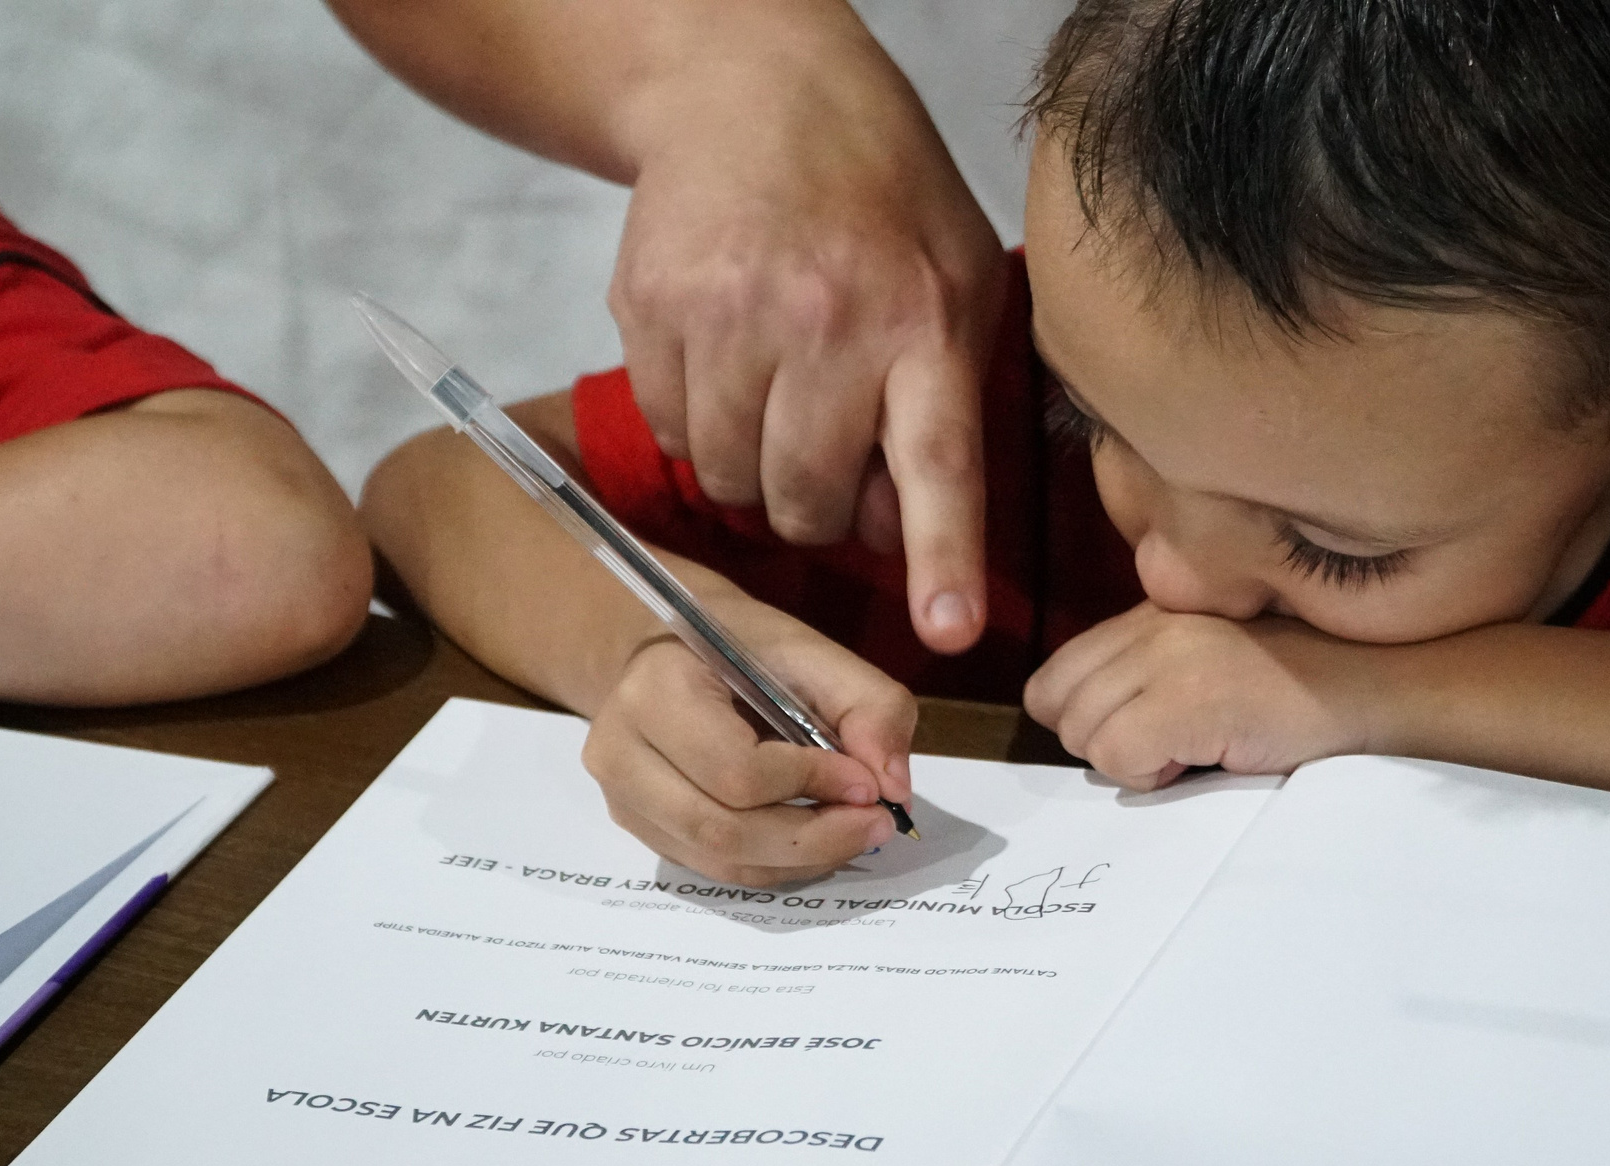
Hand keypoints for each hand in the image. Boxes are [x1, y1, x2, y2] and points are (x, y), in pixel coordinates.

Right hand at [582, 607, 917, 884]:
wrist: (679, 656)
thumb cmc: (747, 650)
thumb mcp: (817, 654)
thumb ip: (870, 706)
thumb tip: (893, 786)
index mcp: (656, 690)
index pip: (735, 769)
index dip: (811, 784)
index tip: (868, 783)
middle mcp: (620, 751)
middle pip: (723, 829)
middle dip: (815, 837)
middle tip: (877, 824)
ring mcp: (623, 799)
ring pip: (721, 860)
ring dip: (802, 858)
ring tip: (854, 831)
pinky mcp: (641, 831)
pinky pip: (716, 868)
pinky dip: (778, 864)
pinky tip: (816, 839)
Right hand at [609, 5, 1005, 653]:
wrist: (750, 90)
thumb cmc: (877, 196)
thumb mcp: (959, 280)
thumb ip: (948, 406)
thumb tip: (903, 537)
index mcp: (922, 321)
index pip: (938, 461)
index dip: (942, 556)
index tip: (946, 632)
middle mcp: (826, 323)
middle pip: (808, 501)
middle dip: (818, 507)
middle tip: (827, 453)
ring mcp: (728, 316)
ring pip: (731, 483)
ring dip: (753, 472)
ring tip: (776, 401)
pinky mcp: (650, 310)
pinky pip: (673, 434)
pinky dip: (698, 426)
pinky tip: (725, 364)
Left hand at [1023, 603, 1383, 790]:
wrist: (1385, 689)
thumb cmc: (1308, 691)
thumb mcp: (1215, 660)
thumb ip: (1151, 673)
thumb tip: (1085, 732)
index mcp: (1156, 611)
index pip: (1058, 676)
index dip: (1087, 720)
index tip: (1145, 734)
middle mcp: (1155, 622)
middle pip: (1059, 706)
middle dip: (1106, 743)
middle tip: (1176, 746)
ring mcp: (1170, 655)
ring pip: (1083, 734)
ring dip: (1132, 760)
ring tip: (1197, 749)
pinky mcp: (1190, 696)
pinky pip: (1118, 758)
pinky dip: (1153, 777)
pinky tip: (1208, 759)